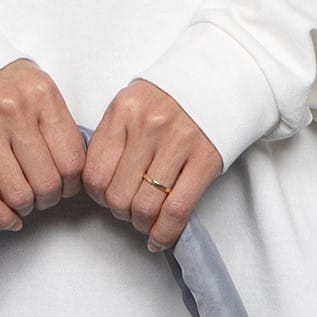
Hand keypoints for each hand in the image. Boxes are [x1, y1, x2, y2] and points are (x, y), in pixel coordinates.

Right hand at [0, 59, 86, 233]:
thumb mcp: (34, 84)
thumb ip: (54, 120)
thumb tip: (73, 167)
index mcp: (41, 94)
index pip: (73, 160)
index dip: (73, 184)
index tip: (66, 186)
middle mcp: (13, 110)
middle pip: (48, 182)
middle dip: (50, 199)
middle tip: (43, 196)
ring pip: (18, 194)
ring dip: (26, 208)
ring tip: (23, 202)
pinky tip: (8, 218)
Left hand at [84, 80, 221, 250]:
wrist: (223, 77)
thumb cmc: (172, 97)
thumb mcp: (133, 104)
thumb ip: (113, 137)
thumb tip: (97, 183)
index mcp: (124, 111)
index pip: (94, 172)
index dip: (96, 195)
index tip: (105, 197)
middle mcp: (148, 125)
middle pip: (117, 194)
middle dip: (119, 211)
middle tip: (127, 209)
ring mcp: (179, 142)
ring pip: (145, 206)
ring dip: (141, 223)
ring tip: (144, 220)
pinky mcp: (206, 159)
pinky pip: (177, 210)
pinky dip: (164, 233)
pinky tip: (159, 239)